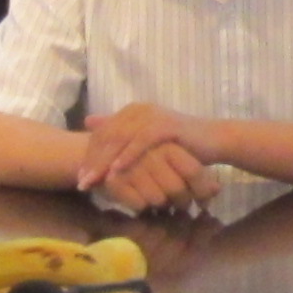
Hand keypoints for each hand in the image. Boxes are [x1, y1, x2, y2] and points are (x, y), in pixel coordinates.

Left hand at [76, 105, 217, 214]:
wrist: (213, 141)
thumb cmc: (178, 146)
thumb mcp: (145, 141)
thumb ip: (120, 132)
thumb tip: (88, 122)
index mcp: (132, 111)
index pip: (102, 133)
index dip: (89, 155)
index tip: (80, 178)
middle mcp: (139, 109)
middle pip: (108, 136)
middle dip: (93, 161)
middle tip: (82, 183)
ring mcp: (152, 115)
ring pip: (120, 140)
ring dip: (104, 162)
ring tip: (93, 181)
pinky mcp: (165, 125)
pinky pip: (141, 142)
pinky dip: (127, 156)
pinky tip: (116, 171)